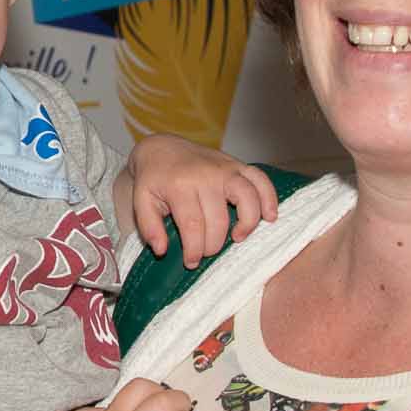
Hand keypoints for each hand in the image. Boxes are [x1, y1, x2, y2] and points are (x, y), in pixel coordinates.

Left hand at [126, 135, 279, 267]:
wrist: (161, 148)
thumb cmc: (153, 179)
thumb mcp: (141, 201)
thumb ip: (148, 226)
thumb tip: (161, 250)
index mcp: (179, 186)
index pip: (193, 226)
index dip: (194, 250)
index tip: (191, 262)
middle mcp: (205, 175)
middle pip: (219, 219)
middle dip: (214, 245)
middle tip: (206, 252)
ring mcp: (225, 168)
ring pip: (247, 197)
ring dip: (247, 223)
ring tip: (238, 238)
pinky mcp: (237, 164)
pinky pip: (260, 179)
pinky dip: (269, 198)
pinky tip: (270, 216)